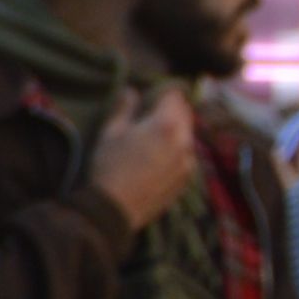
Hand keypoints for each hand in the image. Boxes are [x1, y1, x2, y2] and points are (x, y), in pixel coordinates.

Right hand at [84, 87, 201, 231]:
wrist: (116, 208)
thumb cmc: (109, 166)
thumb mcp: (111, 132)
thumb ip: (125, 108)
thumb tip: (131, 91)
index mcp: (165, 124)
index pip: (175, 95)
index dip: (164, 91)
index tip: (153, 93)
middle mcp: (184, 140)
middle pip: (186, 114)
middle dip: (172, 108)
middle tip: (153, 111)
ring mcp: (189, 161)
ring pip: (188, 135)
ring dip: (176, 129)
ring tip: (155, 136)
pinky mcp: (187, 178)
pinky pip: (187, 155)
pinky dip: (177, 149)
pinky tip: (158, 157)